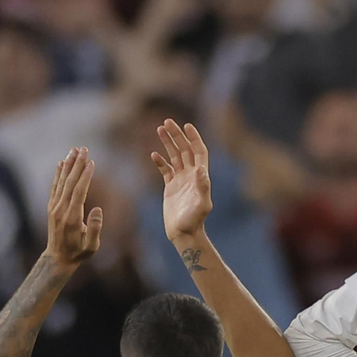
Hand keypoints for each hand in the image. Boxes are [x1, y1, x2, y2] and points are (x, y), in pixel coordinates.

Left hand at [45, 147, 103, 265]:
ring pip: (61, 182)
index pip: (79, 192)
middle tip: (84, 149)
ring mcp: (54, 207)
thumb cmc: (78, 253)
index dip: (85, 176)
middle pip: (69, 182)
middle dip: (77, 165)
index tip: (91, 162)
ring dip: (68, 165)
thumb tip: (98, 209)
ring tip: (74, 150)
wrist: (57, 258)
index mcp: (72, 218)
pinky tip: (62, 163)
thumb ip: (95, 228)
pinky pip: (55, 186)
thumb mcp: (91, 247)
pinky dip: (58, 174)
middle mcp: (61, 210)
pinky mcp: (51, 207)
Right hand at [151, 118, 213, 243]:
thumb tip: (201, 169)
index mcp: (200, 177)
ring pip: (174, 156)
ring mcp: (180, 180)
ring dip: (168, 143)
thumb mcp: (201, 205)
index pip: (199, 151)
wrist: (184, 233)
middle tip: (167, 122)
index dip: (194, 138)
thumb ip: (203, 187)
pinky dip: (160, 161)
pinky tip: (153, 154)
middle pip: (185, 150)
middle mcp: (191, 176)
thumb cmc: (194, 221)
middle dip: (177, 135)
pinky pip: (165, 170)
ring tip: (159, 129)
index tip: (186, 125)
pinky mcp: (170, 187)